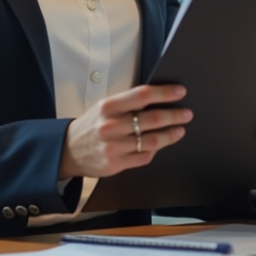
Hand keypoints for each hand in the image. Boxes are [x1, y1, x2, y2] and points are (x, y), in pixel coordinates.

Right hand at [59, 84, 191, 178]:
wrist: (68, 150)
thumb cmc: (92, 125)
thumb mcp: (104, 107)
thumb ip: (128, 103)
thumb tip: (159, 99)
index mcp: (108, 106)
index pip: (143, 95)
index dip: (165, 93)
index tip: (180, 91)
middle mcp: (111, 125)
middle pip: (152, 119)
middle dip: (174, 115)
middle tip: (187, 114)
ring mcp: (114, 146)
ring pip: (152, 141)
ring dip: (170, 135)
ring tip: (180, 130)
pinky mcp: (115, 164)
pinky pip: (144, 156)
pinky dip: (155, 150)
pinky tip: (161, 145)